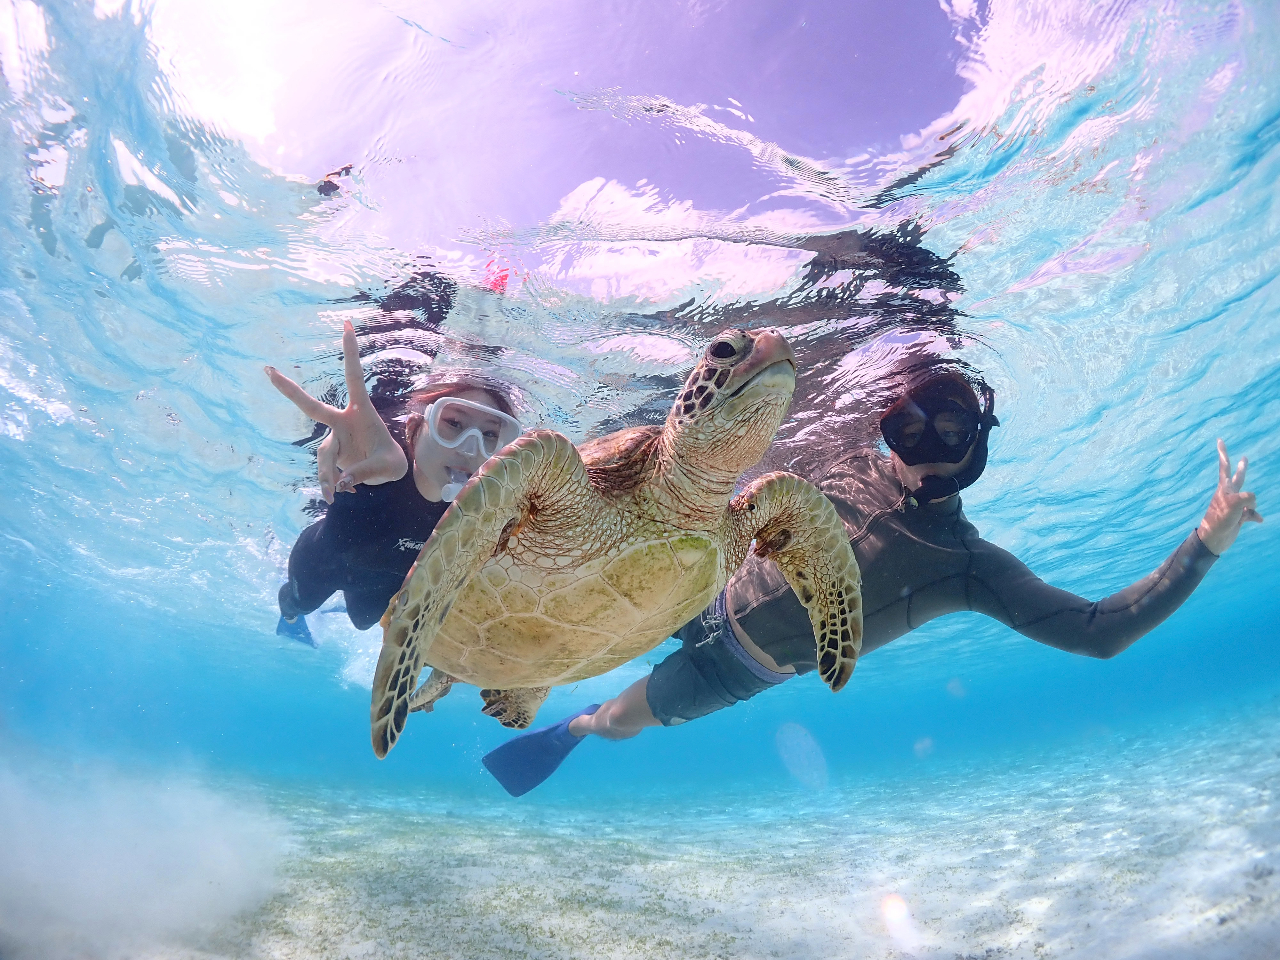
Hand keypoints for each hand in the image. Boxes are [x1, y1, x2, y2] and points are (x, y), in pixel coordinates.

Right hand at [265, 320, 407, 502]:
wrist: (386, 474)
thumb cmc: (391, 462)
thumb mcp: (388, 467)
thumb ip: (365, 472)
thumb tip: (340, 482)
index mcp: (361, 412)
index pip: (353, 377)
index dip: (350, 352)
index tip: (347, 324)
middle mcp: (342, 422)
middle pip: (311, 406)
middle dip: (289, 389)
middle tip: (267, 369)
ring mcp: (333, 439)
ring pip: (324, 457)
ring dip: (328, 476)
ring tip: (333, 495)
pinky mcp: (330, 456)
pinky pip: (325, 473)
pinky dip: (330, 486)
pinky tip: (335, 497)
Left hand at [1197, 439, 1262, 554]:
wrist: (1214, 539)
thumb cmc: (1220, 519)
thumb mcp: (1235, 504)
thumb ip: (1248, 498)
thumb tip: (1254, 503)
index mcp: (1224, 488)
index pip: (1225, 467)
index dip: (1223, 453)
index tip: (1219, 440)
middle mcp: (1229, 495)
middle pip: (1237, 478)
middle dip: (1241, 468)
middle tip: (1244, 458)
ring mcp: (1234, 506)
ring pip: (1248, 498)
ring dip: (1252, 500)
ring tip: (1252, 503)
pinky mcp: (1238, 517)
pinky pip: (1252, 513)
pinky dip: (1255, 515)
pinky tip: (1258, 520)